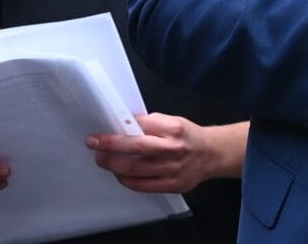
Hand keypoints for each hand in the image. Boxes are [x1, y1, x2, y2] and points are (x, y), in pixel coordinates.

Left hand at [87, 114, 238, 192]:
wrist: (212, 154)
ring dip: (115, 166)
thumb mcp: (172, 121)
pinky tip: (120, 174)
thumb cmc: (188, 136)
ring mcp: (174, 170)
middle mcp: (175, 150)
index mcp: (174, 129)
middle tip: (95, 148)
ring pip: (137, 171)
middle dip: (111, 149)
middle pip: (137, 150)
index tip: (98, 136)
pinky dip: (127, 181)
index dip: (117, 133)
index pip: (140, 128)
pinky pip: (143, 186)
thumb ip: (150, 124)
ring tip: (104, 161)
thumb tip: (123, 126)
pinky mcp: (173, 185)